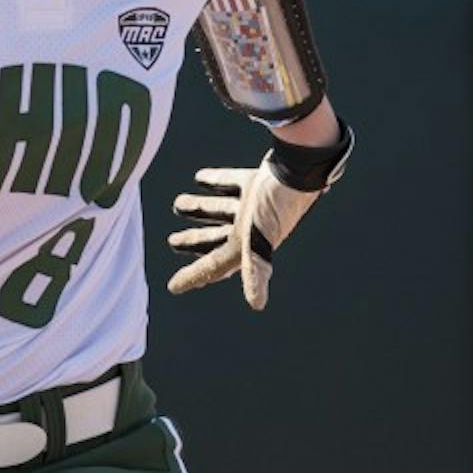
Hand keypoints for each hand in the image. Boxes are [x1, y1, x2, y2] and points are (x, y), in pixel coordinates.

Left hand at [167, 127, 351, 309]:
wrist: (299, 168)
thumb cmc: (278, 206)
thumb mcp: (260, 240)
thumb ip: (255, 272)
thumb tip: (257, 305)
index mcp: (248, 246)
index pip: (215, 266)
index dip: (194, 277)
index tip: (174, 287)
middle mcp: (251, 228)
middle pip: (217, 239)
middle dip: (195, 242)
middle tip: (173, 241)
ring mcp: (254, 205)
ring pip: (221, 210)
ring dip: (200, 209)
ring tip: (179, 204)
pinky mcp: (257, 182)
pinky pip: (231, 183)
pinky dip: (215, 181)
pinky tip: (200, 178)